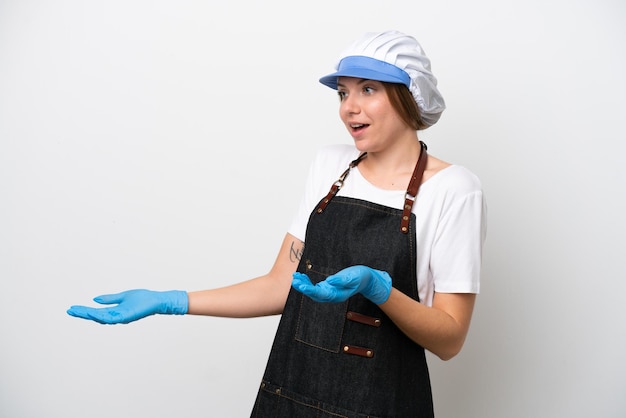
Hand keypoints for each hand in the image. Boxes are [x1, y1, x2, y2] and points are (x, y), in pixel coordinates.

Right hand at [66, 289, 187, 323]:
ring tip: (76, 311)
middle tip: (69, 311)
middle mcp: (116, 317)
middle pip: (96, 316)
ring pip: (101, 318)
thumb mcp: (123, 297)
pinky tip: (91, 312)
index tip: (72, 308)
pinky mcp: (126, 316)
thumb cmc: (143, 299)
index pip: (96, 312)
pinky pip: (111, 318)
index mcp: (115, 312)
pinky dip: (100, 315)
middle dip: (82, 314)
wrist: (157, 300)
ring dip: (88, 315)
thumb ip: (110, 299)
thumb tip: (95, 299)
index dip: (84, 311)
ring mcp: (121, 318)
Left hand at [292, 265, 391, 304]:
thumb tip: (329, 280)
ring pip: (313, 291)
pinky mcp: (327, 286)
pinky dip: (307, 281)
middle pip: (314, 294)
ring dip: (303, 284)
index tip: (301, 286)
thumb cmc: (361, 278)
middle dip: (304, 287)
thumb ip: (342, 280)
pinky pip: (315, 286)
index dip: (310, 290)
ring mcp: (329, 291)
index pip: (321, 294)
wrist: (366, 279)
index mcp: (338, 295)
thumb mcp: (354, 277)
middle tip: (295, 280)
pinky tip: (301, 276)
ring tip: (295, 277)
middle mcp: (332, 295)